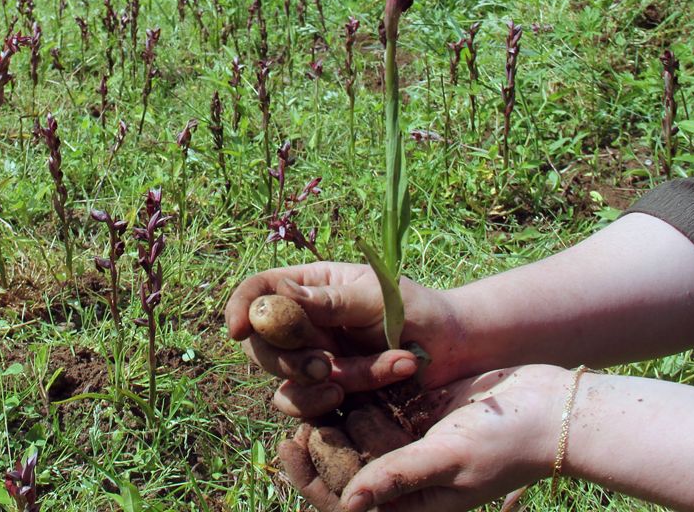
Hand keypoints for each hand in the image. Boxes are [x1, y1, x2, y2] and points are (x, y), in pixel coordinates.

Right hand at [225, 261, 463, 416]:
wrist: (455, 348)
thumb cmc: (418, 309)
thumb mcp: (377, 297)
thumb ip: (331, 300)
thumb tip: (280, 295)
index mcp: (310, 286)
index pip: (258, 291)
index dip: (240, 308)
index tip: (238, 330)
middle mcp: (304, 324)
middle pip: (259, 343)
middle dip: (285, 359)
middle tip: (321, 365)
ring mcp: (313, 360)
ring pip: (282, 381)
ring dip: (312, 385)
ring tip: (352, 380)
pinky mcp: (327, 394)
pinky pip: (305, 407)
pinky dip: (325, 404)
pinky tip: (355, 395)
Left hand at [284, 365, 568, 511]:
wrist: (547, 406)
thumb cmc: (506, 443)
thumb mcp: (448, 458)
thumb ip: (398, 477)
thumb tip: (349, 504)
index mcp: (408, 505)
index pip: (343, 501)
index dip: (311, 477)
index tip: (291, 443)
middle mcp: (401, 477)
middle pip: (339, 462)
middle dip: (318, 437)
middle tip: (301, 405)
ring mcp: (405, 441)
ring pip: (350, 429)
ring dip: (332, 409)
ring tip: (318, 381)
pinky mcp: (410, 411)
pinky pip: (371, 402)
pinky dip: (355, 389)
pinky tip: (335, 366)